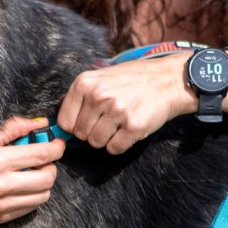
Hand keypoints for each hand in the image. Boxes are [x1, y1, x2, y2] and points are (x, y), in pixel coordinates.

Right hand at [0, 118, 64, 224]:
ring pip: (42, 196)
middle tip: (43, 160)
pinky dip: (30, 198)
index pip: (45, 154)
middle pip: (49, 178)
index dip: (56, 148)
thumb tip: (39, 123)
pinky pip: (29, 209)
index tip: (56, 144)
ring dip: (42, 184)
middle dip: (51, 166)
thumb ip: (13, 130)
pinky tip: (19, 188)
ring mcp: (1, 205)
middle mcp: (3, 184)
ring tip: (30, 175)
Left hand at [57, 54, 193, 153]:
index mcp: (85, 83)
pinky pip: (114, 149)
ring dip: (107, 138)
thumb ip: (80, 99)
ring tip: (120, 122)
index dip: (76, 125)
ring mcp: (117, 111)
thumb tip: (60, 130)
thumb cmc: (131, 81)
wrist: (167, 80)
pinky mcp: (134, 126)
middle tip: (110, 118)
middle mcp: (99, 96)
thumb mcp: (100, 79)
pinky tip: (129, 129)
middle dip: (93, 131)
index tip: (89, 120)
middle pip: (81, 134)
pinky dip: (121, 144)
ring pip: (96, 143)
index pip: (65, 122)